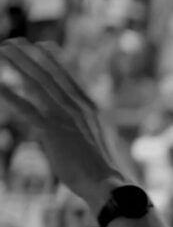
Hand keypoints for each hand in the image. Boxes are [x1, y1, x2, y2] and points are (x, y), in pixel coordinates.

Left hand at [0, 40, 131, 213]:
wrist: (106, 184)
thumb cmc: (100, 171)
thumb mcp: (92, 143)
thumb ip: (78, 130)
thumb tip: (67, 130)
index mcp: (89, 110)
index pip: (68, 79)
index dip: (53, 60)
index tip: (42, 45)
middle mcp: (78, 108)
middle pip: (49, 76)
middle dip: (30, 57)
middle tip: (13, 42)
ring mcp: (66, 118)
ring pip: (38, 85)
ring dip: (19, 65)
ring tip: (3, 50)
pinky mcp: (53, 131)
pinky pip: (27, 110)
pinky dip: (12, 97)